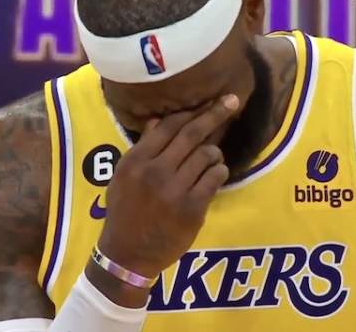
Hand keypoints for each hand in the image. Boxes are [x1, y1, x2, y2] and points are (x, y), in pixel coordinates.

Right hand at [97, 94, 238, 278]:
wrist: (128, 254)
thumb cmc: (124, 212)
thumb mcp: (123, 177)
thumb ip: (142, 149)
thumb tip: (158, 120)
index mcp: (136, 161)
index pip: (169, 126)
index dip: (192, 111)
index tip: (209, 102)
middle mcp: (155, 171)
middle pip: (191, 134)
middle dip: (214, 115)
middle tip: (231, 101)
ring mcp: (174, 190)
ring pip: (206, 154)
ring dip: (215, 152)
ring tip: (213, 157)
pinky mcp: (192, 208)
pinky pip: (214, 178)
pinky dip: (219, 171)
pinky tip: (216, 173)